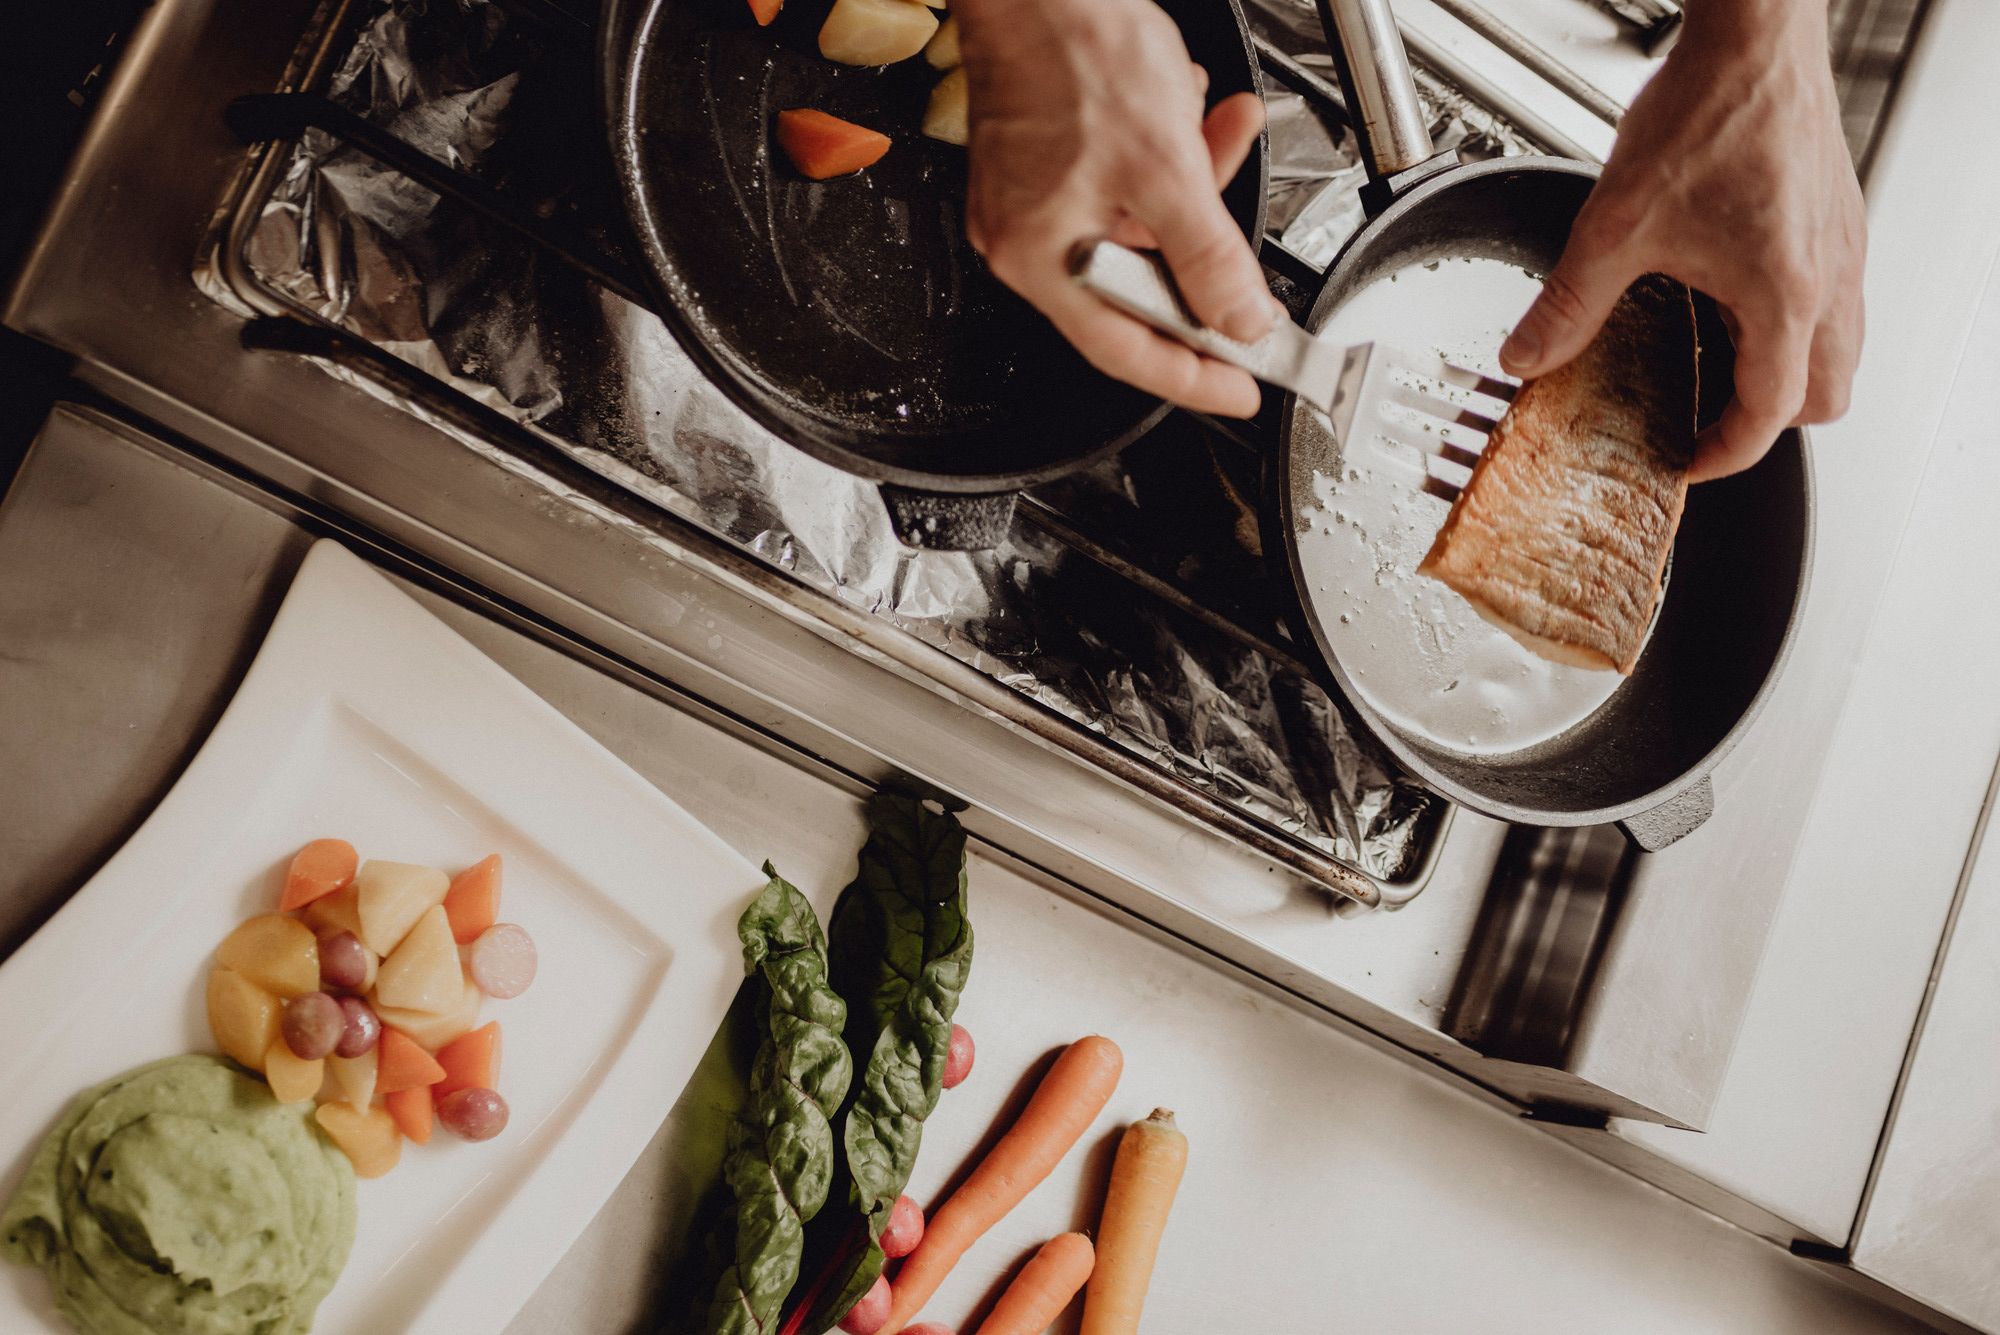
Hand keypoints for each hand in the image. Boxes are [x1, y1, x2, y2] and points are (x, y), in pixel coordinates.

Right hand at [955, 0, 1276, 416]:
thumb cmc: (1071, 52)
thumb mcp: (1165, 169)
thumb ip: (1208, 258)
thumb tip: (1240, 321)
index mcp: (1042, 257)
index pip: (1126, 350)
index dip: (1191, 377)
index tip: (1239, 388)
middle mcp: (1030, 237)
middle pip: (1140, 286)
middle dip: (1205, 251)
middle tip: (1254, 253)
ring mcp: (1039, 198)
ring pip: (1143, 225)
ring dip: (1197, 184)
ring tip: (1223, 132)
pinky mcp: (1052, 158)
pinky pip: (1126, 183)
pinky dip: (1170, 154)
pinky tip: (1189, 111)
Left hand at [1498, 0, 1865, 480]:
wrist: (1754, 39)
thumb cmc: (1709, 112)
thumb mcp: (1614, 226)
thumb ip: (1568, 304)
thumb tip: (1527, 356)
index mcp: (1782, 296)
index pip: (1769, 414)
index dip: (1724, 453)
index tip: (1686, 459)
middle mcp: (1828, 277)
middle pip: (1826, 395)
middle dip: (1769, 423)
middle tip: (1709, 423)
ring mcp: (1842, 246)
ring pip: (1841, 348)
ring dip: (1789, 373)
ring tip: (1724, 369)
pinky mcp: (1836, 216)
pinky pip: (1835, 297)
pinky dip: (1798, 321)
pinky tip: (1738, 296)